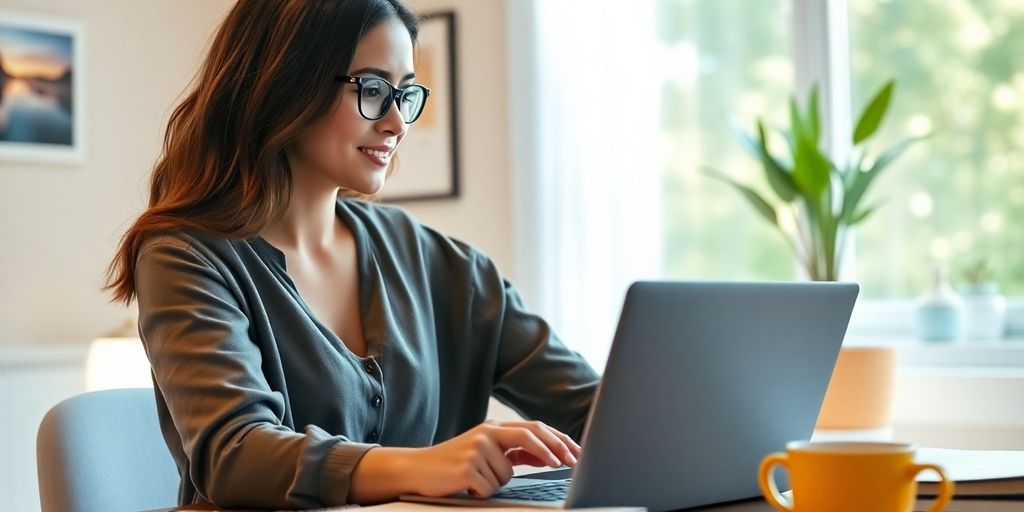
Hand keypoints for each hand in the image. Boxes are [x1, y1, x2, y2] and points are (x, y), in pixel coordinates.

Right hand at [406, 420, 581, 498]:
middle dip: (553, 450)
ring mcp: (476, 449)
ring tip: (474, 480)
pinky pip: (490, 488)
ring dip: (494, 484)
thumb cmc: (454, 464)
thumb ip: (513, 450)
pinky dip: (481, 492)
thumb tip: (547, 454)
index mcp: (493, 428)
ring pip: (507, 475)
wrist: (417, 469)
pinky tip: (465, 486)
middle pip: (530, 436)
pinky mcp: (467, 468)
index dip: (556, 440)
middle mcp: (486, 434)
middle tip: (568, 463)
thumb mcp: (486, 452)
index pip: (533, 429)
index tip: (574, 452)